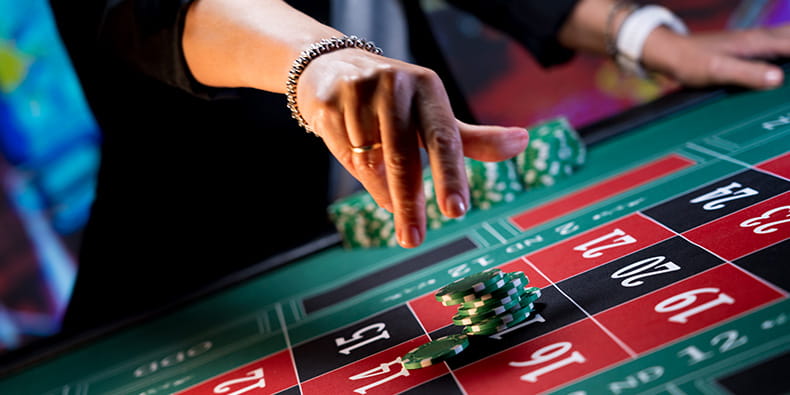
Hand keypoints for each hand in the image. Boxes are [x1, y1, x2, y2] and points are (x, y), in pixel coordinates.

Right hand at [296, 48, 528, 247]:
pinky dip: (358, 172)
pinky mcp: (331, 104)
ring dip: (382, 189)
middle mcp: (396, 86)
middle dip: (409, 203)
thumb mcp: (433, 114)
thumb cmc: (396, 101)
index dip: (450, 176)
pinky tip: (363, 165)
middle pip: (404, 158)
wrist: (334, 68)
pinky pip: (347, 155)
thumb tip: (523, 142)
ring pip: (372, 162)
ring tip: (390, 199)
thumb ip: (473, 138)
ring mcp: (360, 93)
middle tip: (413, 239)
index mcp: (428, 88)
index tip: (456, 211)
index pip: (445, 139)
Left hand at [643, 24, 789, 88]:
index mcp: (759, 43)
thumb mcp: (717, 72)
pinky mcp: (750, 48)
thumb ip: (747, 75)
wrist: (669, 53)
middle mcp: (761, 38)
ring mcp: (757, 42)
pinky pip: (781, 46)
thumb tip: (777, 79)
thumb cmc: (690, 61)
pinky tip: (788, 63)